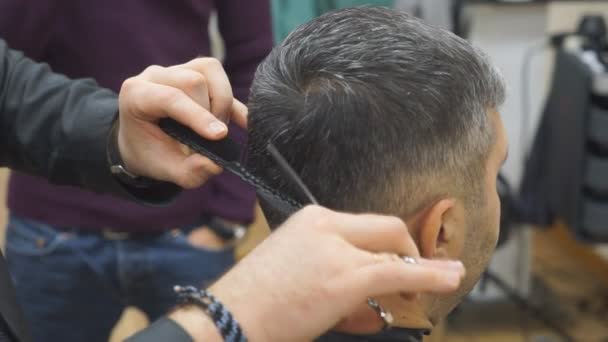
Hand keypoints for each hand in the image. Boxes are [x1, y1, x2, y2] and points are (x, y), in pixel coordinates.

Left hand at [116, 58, 247, 187]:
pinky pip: (219, 76)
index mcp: (136, 95)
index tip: (220, 136)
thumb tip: (216, 164)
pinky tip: (243, 122)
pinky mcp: (194, 70)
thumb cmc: (150, 153)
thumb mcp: (166, 169)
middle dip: (210, 111)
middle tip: (212, 138)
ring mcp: (175, 69)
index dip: (198, 116)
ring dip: (222, 101)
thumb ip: (189, 171)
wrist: (142, 140)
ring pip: (209, 70)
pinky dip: (233, 101)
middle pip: (194, 80)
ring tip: (216, 127)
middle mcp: (155, 76)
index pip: (171, 97)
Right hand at [173, 206, 464, 341]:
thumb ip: (328, 261)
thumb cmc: (255, 301)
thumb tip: (367, 284)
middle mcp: (326, 224)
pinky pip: (400, 273)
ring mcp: (337, 251)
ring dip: (419, 271)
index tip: (400, 261)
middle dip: (409, 252)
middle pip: (387, 230)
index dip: (391, 244)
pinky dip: (429, 275)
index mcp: (312, 218)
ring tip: (437, 282)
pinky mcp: (347, 278)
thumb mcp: (292, 266)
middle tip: (417, 276)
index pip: (367, 224)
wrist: (227, 317)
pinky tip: (450, 278)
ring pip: (395, 253)